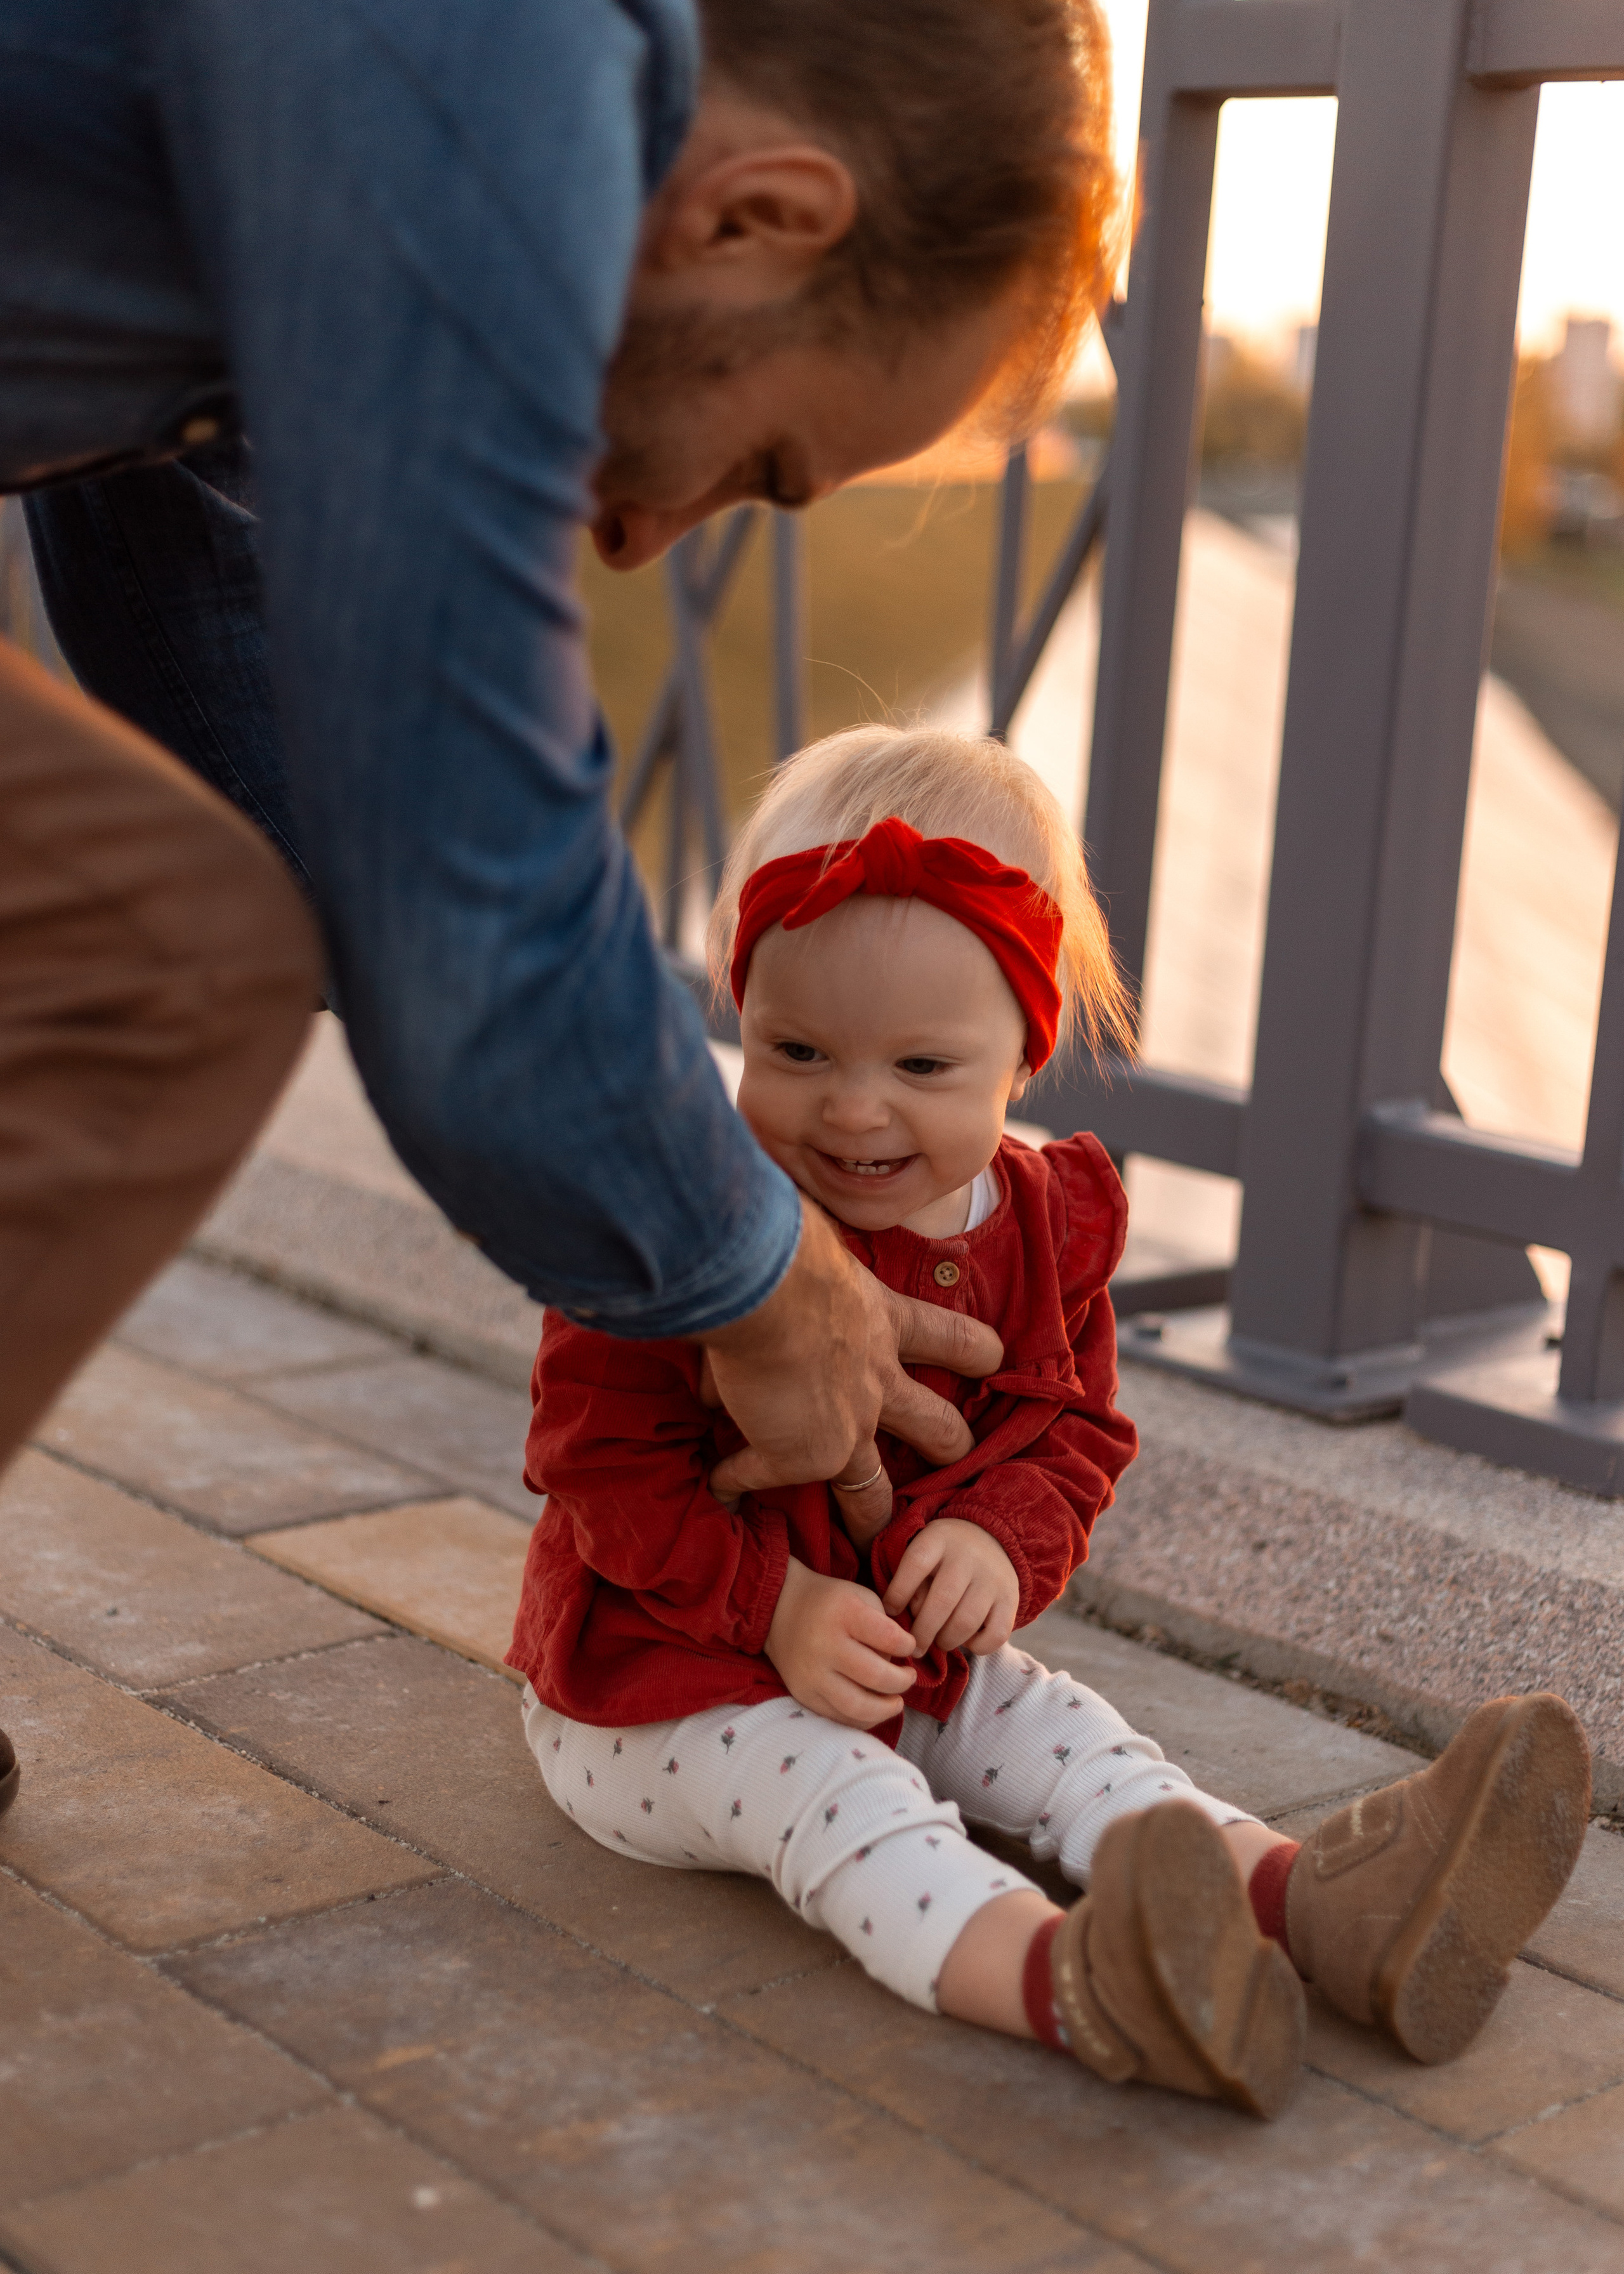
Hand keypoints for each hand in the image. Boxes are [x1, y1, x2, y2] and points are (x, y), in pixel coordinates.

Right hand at [703, 1195, 1002, 1518]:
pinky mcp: (794, 1456)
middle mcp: (874, 1381)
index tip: (995, 1360)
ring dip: (870, 1516)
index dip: (973, 1351)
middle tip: (958, 1458)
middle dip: (949, 1445)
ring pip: (869, 1487)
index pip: (948, 1336)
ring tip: (875, 1542)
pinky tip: (720, 1489)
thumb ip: (807, 1255)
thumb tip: (770, 1245)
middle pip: (932, 1424)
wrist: (761, 1287)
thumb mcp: (816, 1239)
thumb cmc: (787, 1243)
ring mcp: (842, 1428)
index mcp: (884, 1321)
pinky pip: (756, 1477)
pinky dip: (734, 1480)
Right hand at [765, 1556, 919, 1728]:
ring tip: (896, 1702)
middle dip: (902, 1682)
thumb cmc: (830, 1602)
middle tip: (909, 1677)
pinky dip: (863, 1719)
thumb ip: (885, 1625)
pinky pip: (838, 1717)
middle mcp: (825, 1644)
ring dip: (886, 1709)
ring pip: (857, 1706)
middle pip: (876, 1676)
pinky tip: (874, 1709)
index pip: (889, 1638)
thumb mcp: (861, 1597)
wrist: (779, 1608)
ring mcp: (811, 1673)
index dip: (908, 1646)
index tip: (909, 1646)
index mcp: (844, 1613)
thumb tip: (900, 1662)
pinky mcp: (802, 1693)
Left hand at [882, 1519, 1018, 1657]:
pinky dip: (977, 1646)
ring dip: (946, 1640)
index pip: (916, 1564)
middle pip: (942, 1600)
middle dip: (922, 1632)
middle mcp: (969, 1556)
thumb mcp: (924, 1553)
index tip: (890, 1611)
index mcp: (939, 1538)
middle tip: (914, 1647)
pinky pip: (996, 1634)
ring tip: (939, 1642)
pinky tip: (967, 1640)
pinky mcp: (1011, 1599)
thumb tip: (901, 1621)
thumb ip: (911, 1581)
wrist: (991, 1539)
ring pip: (966, 1621)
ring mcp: (993, 1578)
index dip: (898, 1592)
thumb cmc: (943, 1556)